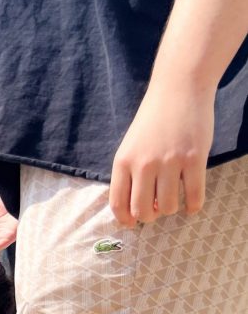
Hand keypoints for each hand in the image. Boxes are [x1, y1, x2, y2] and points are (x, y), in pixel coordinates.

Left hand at [109, 84, 212, 226]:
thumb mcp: (130, 147)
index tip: (132, 223)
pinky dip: (193, 206)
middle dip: (149, 217)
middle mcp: (144, 164)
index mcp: (123, 162)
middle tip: (156, 210)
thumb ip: (130, 174)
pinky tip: (192, 206)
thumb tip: (136, 208)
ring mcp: (170, 162)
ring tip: (174, 202)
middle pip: (142, 210)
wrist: (178, 90)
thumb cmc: (153, 122)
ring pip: (168, 206)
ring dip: (171, 210)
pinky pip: (194, 195)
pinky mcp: (194, 158)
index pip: (118, 203)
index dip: (124, 219)